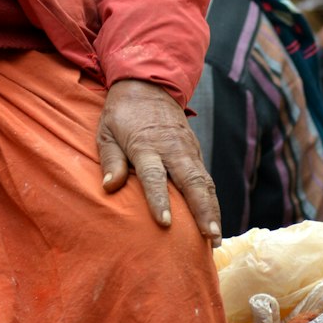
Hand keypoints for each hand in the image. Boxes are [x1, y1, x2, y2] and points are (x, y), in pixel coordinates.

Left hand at [97, 79, 221, 242]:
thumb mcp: (106, 132)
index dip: (159, 200)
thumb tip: (109, 187)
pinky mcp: (195, 150)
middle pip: (191, 181)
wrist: (147, 84)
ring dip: (212, 210)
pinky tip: (214, 221)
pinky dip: (212, 200)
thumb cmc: (121, 113)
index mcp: (145, 145)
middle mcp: (171, 148)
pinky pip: (206, 178)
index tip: (166, 223)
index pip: (153, 175)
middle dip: (202, 211)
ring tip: (215, 238)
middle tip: (209, 237)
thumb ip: (110, 160)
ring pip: (204, 182)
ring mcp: (187, 149)